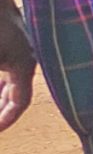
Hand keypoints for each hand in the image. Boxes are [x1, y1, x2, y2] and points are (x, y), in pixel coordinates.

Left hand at [0, 0, 36, 133]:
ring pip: (14, 76)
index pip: (20, 102)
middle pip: (17, 91)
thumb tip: (1, 96)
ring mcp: (24, 44)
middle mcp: (30, 56)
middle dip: (3, 106)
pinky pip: (11, 63)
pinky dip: (2, 76)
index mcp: (25, 65)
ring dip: (2, 90)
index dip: (6, 119)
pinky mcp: (15, 34)